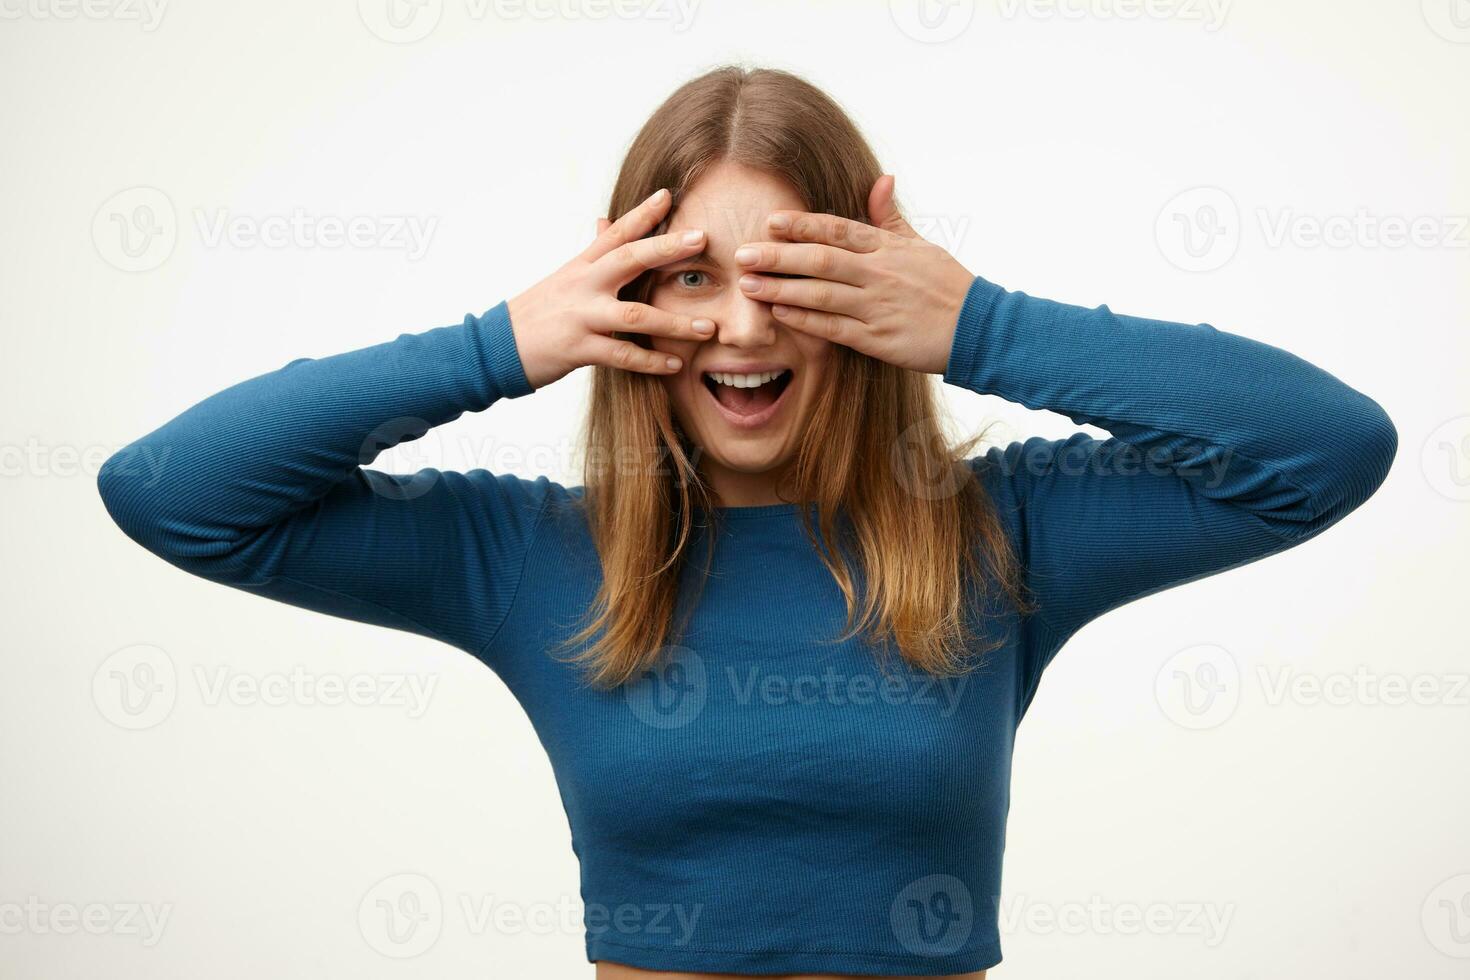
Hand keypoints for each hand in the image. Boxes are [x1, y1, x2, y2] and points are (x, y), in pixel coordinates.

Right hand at [507, 188, 716, 388]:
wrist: (496, 347)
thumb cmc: (538, 312)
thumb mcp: (564, 278)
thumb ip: (592, 252)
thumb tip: (604, 220)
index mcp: (582, 266)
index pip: (615, 232)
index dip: (642, 213)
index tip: (668, 194)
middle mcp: (583, 285)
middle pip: (629, 258)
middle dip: (666, 248)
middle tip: (702, 238)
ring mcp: (581, 316)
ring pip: (635, 314)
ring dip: (675, 321)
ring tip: (709, 327)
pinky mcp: (579, 348)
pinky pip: (622, 354)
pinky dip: (651, 361)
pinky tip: (675, 364)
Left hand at [730, 175, 973, 374]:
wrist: (979, 329)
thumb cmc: (948, 285)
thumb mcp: (922, 244)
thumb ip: (891, 216)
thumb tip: (881, 179)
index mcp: (888, 248)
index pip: (838, 229)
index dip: (802, 225)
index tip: (770, 221)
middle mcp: (880, 273)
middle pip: (821, 260)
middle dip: (778, 257)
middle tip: (742, 255)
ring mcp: (878, 307)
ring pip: (822, 294)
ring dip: (782, 290)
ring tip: (748, 286)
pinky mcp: (879, 340)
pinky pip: (835, 328)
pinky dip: (806, 321)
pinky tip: (780, 314)